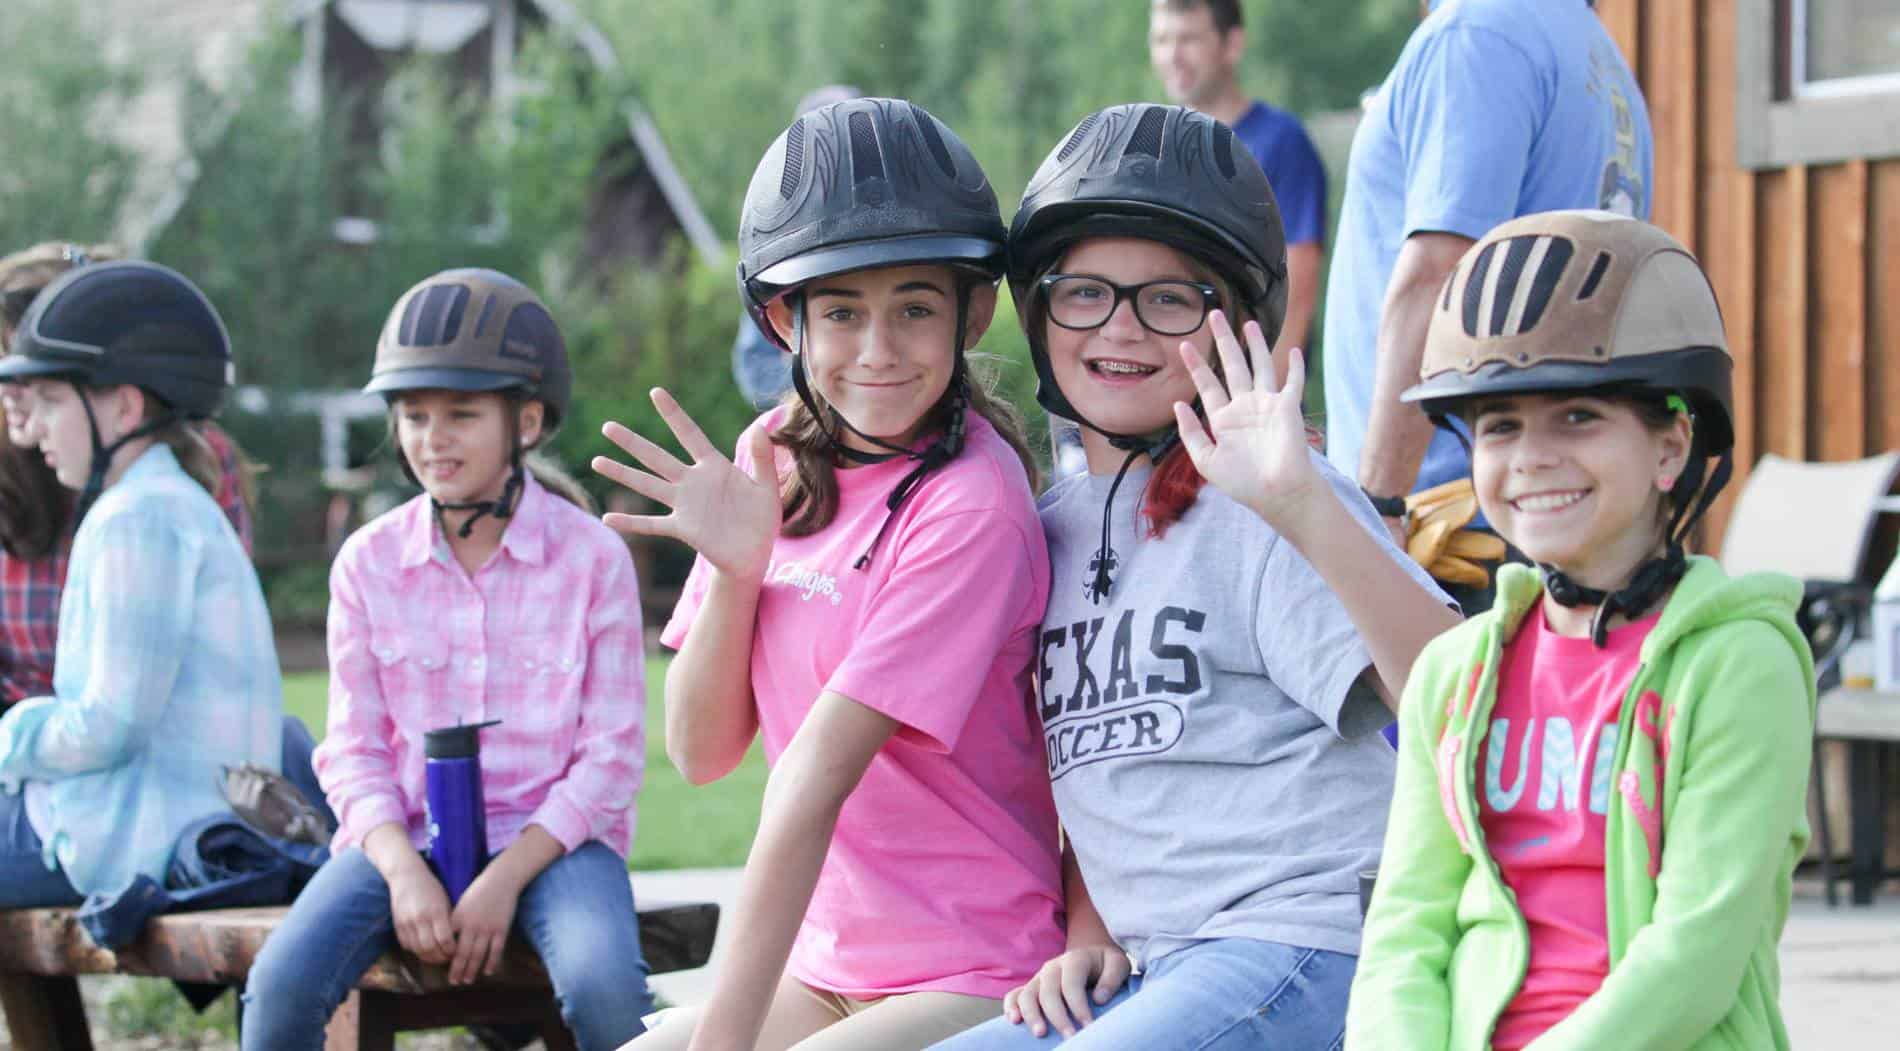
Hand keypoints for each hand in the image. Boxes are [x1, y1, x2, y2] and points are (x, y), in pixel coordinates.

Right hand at [387, 861, 455, 964]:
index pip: (444, 939)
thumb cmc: (431, 888)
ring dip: (428, 957)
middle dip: (440, 958)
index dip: (451, 950)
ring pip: (417, 950)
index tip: (456, 951)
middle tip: (447, 958)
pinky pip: (407, 946)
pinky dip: (416, 951)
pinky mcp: (397, 926)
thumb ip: (449, 921)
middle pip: (430, 949)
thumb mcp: (445, 901)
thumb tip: (457, 941)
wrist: (406, 877)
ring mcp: (407, 923)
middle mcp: (420, 918)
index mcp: (436, 911)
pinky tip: (423, 949)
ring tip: (437, 956)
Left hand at [448, 864, 523, 984]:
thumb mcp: (462, 904)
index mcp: (458, 918)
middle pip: (462, 953)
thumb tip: (448, 940)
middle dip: (456, 969)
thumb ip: (455, 921)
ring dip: (472, 970)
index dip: (444, 957)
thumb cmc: (479, 891)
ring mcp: (487, 928)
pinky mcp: (501, 929)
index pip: (448, 943)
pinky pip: (496, 950)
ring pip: (478, 954)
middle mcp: (471, 925)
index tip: (441, 967)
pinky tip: (488, 972)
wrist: (501, 880)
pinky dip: (492, 962)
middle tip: (453, 982)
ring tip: (467, 980)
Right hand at [592, 388, 781, 580]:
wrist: (754, 555)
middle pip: (657, 457)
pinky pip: (652, 524)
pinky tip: (608, 518)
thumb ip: (762, 458)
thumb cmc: (761, 519)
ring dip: (623, 473)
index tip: (655, 392)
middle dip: (632, 442)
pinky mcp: (682, 528)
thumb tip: (760, 427)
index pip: (689, 434)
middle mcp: (693, 482)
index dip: (673, 414)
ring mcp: (684, 505)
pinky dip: (631, 521)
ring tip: (596, 461)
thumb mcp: (766, 486)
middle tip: (607, 426)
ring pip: (648, 485)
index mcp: (714, 467)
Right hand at [1002, 945, 1132, 1038]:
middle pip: (1048, 991)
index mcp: (1074, 959)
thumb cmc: (1106, 964)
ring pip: (1028, 993)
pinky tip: (1014, 1021)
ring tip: (1040, 1033)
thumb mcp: (1118, 963)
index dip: (1079, 1006)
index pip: (1072, 983)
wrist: (1092, 954)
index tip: (1089, 1026)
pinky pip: (1015, 994)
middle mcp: (1053, 967)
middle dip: (1058, 1016)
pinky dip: (1011, 1006)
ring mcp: (1040, 977)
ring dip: (1031, 1014)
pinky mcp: (1032, 987)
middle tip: (1070, 1038)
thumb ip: (1112, 978)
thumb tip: (1098, 998)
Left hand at [1175, 310, 1322, 530]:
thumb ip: (1191, 433)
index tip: (1184, 345)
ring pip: (1259, 367)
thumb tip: (1179, 405)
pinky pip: (1291, 383)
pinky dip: (1293, 367)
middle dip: (1223, 341)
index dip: (1196, 365)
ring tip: (1248, 323)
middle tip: (1214, 315)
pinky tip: (1292, 350)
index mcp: (1223, 419)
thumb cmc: (1241, 482)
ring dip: (1255, 345)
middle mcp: (1244, 407)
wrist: (1275, 493)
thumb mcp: (1206, 460)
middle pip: (1232, 366)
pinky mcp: (1287, 408)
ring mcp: (1267, 405)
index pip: (1207, 385)